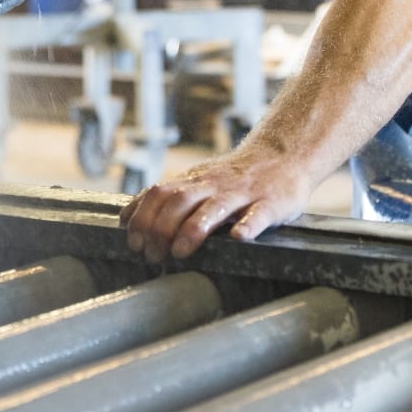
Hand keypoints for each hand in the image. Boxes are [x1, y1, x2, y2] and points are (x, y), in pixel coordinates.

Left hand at [118, 148, 312, 262]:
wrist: (285, 155)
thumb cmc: (236, 178)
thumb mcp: (200, 181)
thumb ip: (169, 196)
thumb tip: (126, 216)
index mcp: (195, 181)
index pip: (158, 193)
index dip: (141, 218)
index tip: (132, 243)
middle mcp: (215, 186)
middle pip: (180, 201)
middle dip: (160, 229)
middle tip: (152, 256)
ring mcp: (244, 194)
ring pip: (214, 208)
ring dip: (193, 229)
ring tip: (180, 252)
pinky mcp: (271, 203)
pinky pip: (259, 214)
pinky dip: (249, 225)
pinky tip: (240, 237)